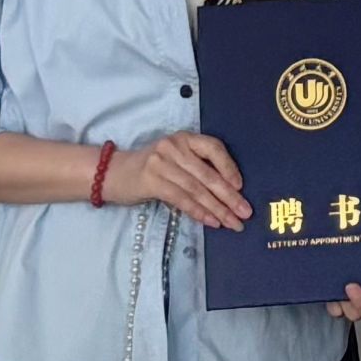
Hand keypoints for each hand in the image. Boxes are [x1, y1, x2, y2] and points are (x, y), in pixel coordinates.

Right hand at [103, 132, 251, 230]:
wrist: (114, 173)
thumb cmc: (152, 168)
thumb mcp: (176, 159)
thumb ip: (197, 167)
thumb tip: (229, 191)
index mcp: (185, 138)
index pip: (214, 148)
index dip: (229, 167)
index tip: (241, 186)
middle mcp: (175, 146)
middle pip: (208, 174)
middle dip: (230, 196)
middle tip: (245, 212)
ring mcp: (163, 163)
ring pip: (197, 189)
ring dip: (218, 209)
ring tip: (232, 223)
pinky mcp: (152, 181)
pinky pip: (182, 199)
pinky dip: (198, 212)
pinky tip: (212, 222)